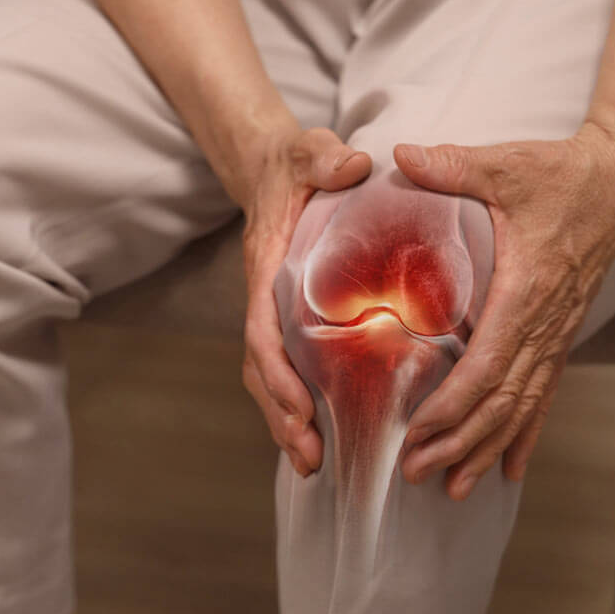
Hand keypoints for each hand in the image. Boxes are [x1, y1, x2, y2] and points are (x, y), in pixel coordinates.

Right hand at [238, 125, 371, 476]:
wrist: (273, 170)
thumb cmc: (294, 165)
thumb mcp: (308, 151)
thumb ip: (324, 156)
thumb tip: (354, 164)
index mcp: (265, 265)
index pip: (260, 327)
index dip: (276, 372)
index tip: (298, 407)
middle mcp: (263, 297)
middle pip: (260, 368)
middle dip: (280, 415)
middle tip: (309, 456)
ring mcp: (273, 311)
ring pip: (268, 376)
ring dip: (285, 421)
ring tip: (312, 462)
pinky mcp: (288, 318)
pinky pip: (286, 367)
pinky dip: (295, 404)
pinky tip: (319, 433)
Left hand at [393, 121, 614, 499]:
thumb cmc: (560, 174)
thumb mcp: (505, 164)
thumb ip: (451, 165)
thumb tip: (398, 155)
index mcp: (526, 291)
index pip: (489, 364)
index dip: (454, 405)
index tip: (419, 433)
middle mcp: (544, 324)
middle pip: (502, 401)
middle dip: (459, 442)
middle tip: (417, 475)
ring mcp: (556, 334)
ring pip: (522, 408)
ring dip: (486, 449)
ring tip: (453, 487)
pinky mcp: (560, 333)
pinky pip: (543, 395)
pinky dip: (524, 434)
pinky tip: (508, 468)